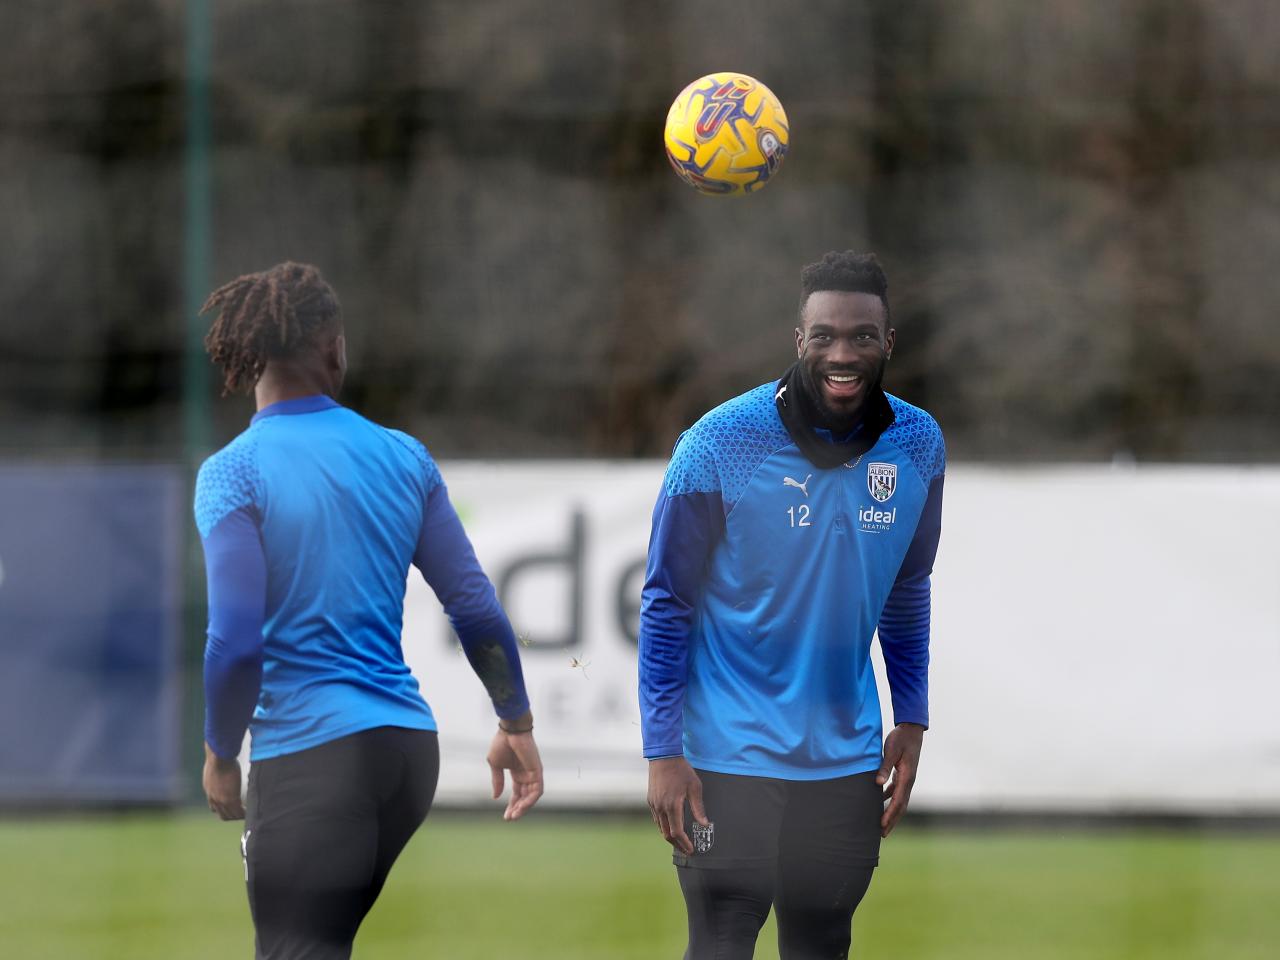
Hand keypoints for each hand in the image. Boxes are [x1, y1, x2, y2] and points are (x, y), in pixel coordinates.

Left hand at [203, 743, 244, 820]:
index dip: (224, 811)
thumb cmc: (218, 757)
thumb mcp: (214, 768)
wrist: (218, 758)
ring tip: (248, 814)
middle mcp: (214, 798)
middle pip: (223, 815)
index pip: (214, 808)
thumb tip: (225, 765)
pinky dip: (244, 813)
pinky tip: (250, 811)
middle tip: (242, 814)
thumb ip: (218, 773)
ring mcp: (221, 800)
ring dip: (239, 816)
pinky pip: (239, 811)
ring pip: (231, 815)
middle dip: (232, 816)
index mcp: (209, 791)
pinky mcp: (230, 798)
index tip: (233, 810)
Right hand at [487, 719, 543, 820]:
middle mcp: (527, 774)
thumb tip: (495, 797)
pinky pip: (537, 790)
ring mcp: (533, 773)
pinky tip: (522, 806)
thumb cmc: (502, 742)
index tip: (505, 816)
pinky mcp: (537, 771)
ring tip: (515, 815)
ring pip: (532, 796)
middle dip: (517, 809)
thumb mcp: (496, 765)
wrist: (510, 730)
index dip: (512, 805)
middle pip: (524, 797)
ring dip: (524, 807)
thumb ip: (497, 780)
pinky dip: (530, 800)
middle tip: (510, 819)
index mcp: (517, 772)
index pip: (517, 793)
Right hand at [647, 757, 706, 855]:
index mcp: (672, 805)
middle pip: (666, 834)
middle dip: (677, 844)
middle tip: (687, 850)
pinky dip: (664, 826)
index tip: (691, 850)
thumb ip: (698, 808)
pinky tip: (672, 826)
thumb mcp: (695, 787)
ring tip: (680, 841)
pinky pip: (657, 819)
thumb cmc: (681, 770)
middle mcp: (660, 807)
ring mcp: (654, 804)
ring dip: (670, 837)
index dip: (684, 843)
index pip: (676, 832)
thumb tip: (704, 824)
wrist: (663, 756)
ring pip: (660, 827)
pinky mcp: (650, 800)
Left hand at [877, 722, 923, 836]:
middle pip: (901, 806)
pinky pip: (896, 791)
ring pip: (899, 800)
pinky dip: (889, 799)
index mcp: (907, 777)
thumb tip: (877, 783)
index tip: (882, 825)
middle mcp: (909, 781)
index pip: (898, 801)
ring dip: (891, 812)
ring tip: (881, 824)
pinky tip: (879, 801)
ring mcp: (907, 778)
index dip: (890, 814)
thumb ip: (885, 767)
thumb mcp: (891, 750)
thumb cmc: (901, 738)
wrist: (912, 729)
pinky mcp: (904, 774)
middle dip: (892, 820)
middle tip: (882, 834)